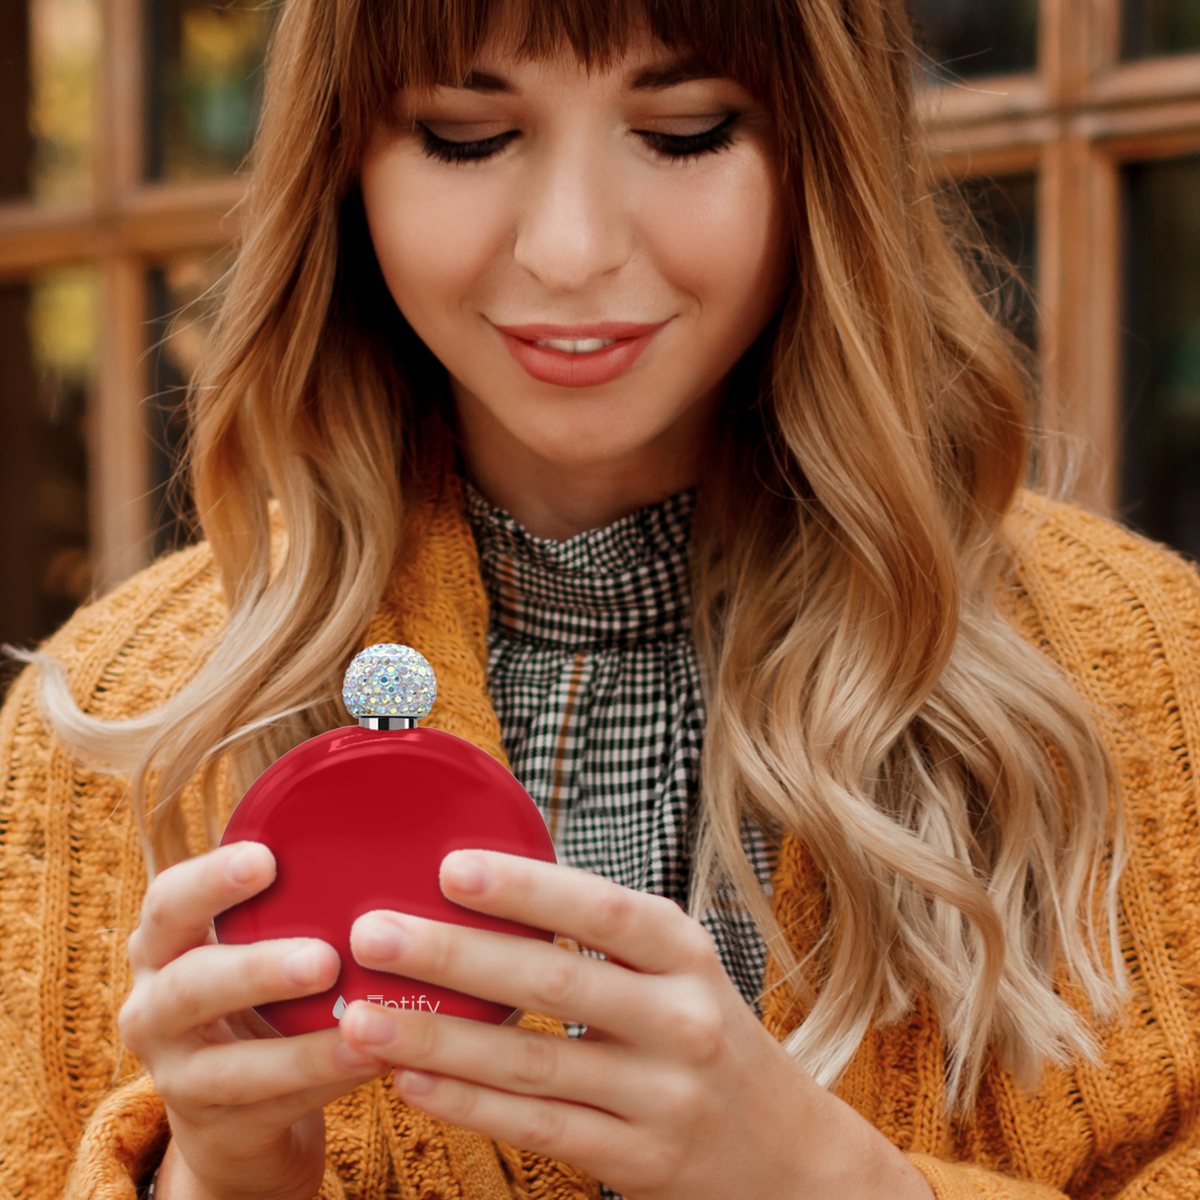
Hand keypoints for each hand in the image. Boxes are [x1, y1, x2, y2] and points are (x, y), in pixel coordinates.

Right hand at [119, 842, 386, 1199]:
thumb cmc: (258, 993)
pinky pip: (274, 1107)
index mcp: (163, 947)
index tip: (266, 858)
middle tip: (324, 958)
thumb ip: (291, 898)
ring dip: (302, 1047)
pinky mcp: (216, 1128)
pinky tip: (377, 1058)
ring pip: (231, 1067)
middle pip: (190, 986)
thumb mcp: (253, 942)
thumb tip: (389, 822)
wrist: (233, 1110)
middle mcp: (154, 1009)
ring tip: (363, 1023)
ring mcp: (180, 1076)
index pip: (168, 903)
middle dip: (256, 970)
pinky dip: (327, 1080)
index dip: (210, 880)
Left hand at [340, 851, 932, 1199]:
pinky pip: (537, 1126)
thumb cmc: (709, 1037)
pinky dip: (467, 1104)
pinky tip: (411, 1080)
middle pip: (553, 982)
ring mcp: (660, 1096)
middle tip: (374, 934)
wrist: (786, 1152)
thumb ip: (605, 935)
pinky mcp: (637, 1160)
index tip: (450, 867)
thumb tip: (492, 887)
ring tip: (363, 1018)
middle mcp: (679, 1019)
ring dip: (437, 1038)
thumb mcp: (679, 972)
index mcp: (683, 953)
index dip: (525, 888)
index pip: (599, 909)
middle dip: (454, 955)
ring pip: (531, 1063)